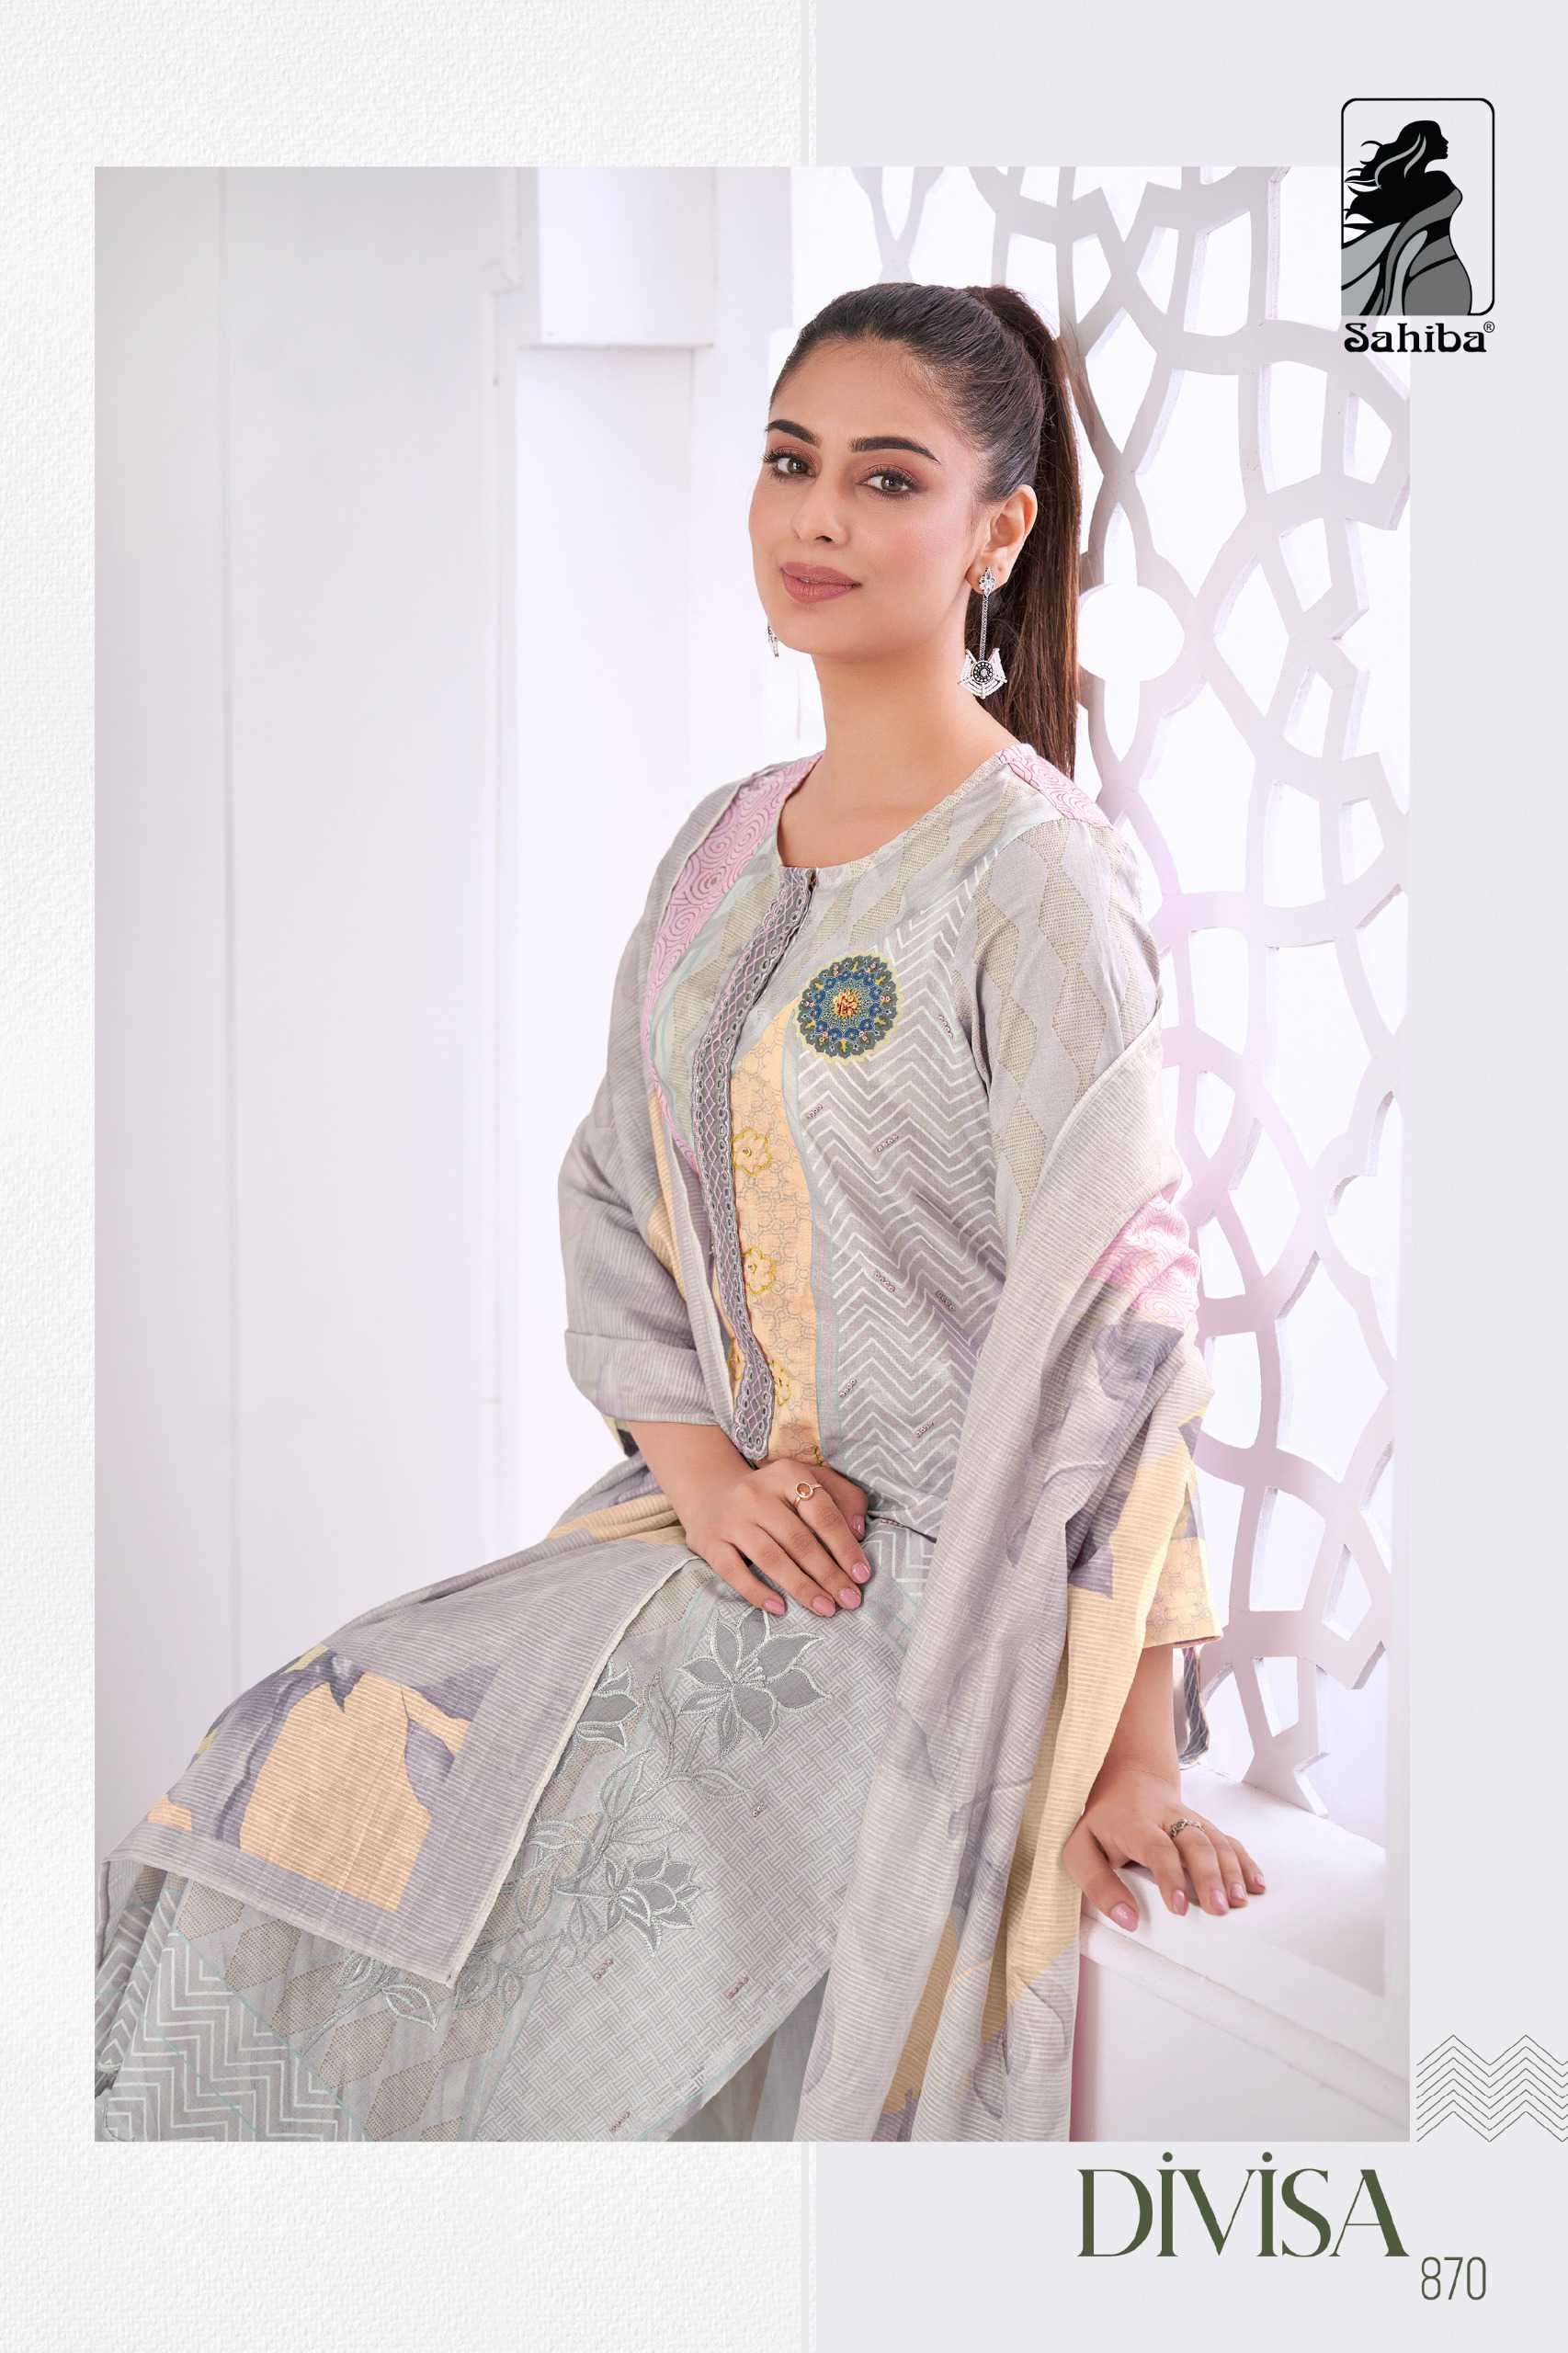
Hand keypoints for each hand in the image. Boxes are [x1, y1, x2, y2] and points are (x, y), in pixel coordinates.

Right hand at [682, 1457, 870, 1619]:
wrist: (710, 1490)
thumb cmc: (772, 1493)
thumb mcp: (807, 1480)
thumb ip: (842, 1497)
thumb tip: (859, 1531)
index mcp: (787, 1474)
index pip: (822, 1513)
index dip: (845, 1547)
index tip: (862, 1575)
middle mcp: (757, 1494)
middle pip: (798, 1540)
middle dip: (828, 1574)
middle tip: (850, 1599)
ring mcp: (731, 1519)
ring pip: (770, 1557)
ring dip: (801, 1587)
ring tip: (825, 1608)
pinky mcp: (710, 1542)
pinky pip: (734, 1572)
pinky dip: (757, 1592)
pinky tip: (779, 1608)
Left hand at [1062, 1760, 1266, 1929]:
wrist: (1127, 1777)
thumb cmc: (1102, 1822)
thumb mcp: (1080, 1849)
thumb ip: (1098, 1884)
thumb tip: (1128, 1919)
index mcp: (1134, 1823)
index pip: (1157, 1847)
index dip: (1170, 1875)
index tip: (1179, 1907)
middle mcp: (1167, 1818)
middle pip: (1195, 1841)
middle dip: (1209, 1875)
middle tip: (1219, 1909)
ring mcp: (1189, 1818)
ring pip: (1216, 1839)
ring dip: (1231, 1871)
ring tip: (1239, 1902)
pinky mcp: (1203, 1824)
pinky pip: (1228, 1840)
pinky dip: (1244, 1861)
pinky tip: (1256, 1885)